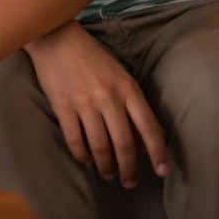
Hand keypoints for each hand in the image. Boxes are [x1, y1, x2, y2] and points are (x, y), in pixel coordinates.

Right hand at [26, 24, 168, 186]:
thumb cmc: (91, 55)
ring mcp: (84, 103)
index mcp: (128, 88)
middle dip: (129, 168)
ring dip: (105, 166)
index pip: (149, 128)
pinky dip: (81, 154)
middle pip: (124, 144)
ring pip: (100, 146)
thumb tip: (143, 135)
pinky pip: (74, 139)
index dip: (158, 153)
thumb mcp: (120, 73)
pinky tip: (85, 160)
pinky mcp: (62, 106)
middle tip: (129, 182)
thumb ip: (132, 100)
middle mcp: (109, 98)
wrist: (55, 36)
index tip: (162, 171)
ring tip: (107, 174)